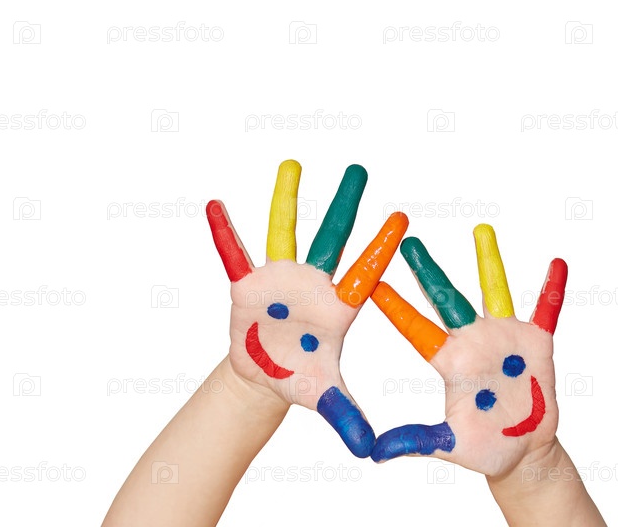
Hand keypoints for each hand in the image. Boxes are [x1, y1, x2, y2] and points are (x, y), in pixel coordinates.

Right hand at [206, 160, 407, 457]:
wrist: (266, 375)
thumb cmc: (300, 379)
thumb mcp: (324, 397)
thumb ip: (346, 417)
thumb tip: (370, 452)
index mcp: (338, 307)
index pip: (364, 272)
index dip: (381, 248)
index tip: (401, 218)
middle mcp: (312, 284)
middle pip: (332, 239)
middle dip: (344, 206)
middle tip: (359, 170)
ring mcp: (280, 280)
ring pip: (284, 234)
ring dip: (285, 201)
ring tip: (292, 164)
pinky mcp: (248, 286)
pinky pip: (233, 255)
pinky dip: (224, 234)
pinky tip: (216, 205)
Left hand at [370, 225, 565, 476]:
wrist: (524, 451)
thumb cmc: (484, 447)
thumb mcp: (450, 446)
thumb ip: (416, 441)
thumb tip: (375, 454)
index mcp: (450, 362)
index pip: (417, 328)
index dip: (396, 307)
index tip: (373, 281)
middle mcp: (473, 341)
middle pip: (446, 298)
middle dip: (427, 270)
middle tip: (407, 240)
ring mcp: (505, 337)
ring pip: (493, 291)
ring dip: (489, 261)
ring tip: (481, 229)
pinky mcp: (537, 342)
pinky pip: (546, 310)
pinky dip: (552, 289)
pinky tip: (556, 263)